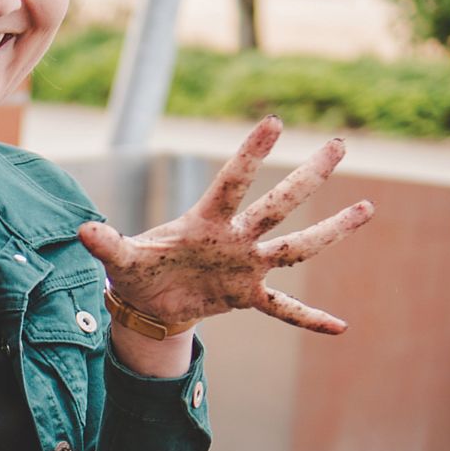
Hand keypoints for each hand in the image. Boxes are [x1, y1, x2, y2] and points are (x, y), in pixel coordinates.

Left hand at [78, 117, 374, 333]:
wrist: (148, 303)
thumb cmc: (138, 269)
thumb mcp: (121, 259)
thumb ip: (108, 244)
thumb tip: (83, 231)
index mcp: (205, 221)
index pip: (232, 182)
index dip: (251, 154)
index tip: (274, 123)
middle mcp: (234, 239)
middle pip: (277, 204)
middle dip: (307, 177)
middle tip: (338, 146)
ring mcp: (246, 267)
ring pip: (295, 247)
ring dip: (330, 231)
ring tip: (366, 208)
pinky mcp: (247, 298)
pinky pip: (285, 309)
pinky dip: (310, 319)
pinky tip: (341, 327)